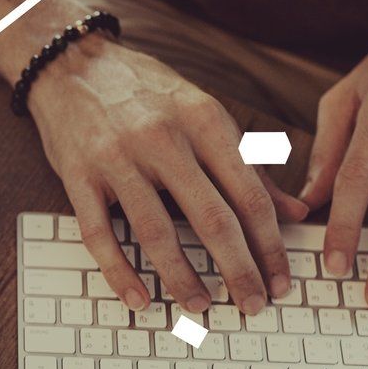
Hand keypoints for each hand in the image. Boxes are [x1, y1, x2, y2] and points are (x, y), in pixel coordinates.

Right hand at [28, 34, 307, 315]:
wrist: (71, 62)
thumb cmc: (144, 90)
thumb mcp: (203, 113)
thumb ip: (249, 163)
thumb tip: (296, 212)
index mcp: (202, 119)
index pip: (248, 193)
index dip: (270, 244)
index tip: (281, 280)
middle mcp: (162, 137)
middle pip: (211, 218)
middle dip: (238, 270)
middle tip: (253, 305)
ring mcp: (116, 157)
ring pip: (156, 231)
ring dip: (182, 277)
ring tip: (201, 307)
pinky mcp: (78, 175)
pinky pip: (99, 233)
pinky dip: (119, 271)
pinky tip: (138, 297)